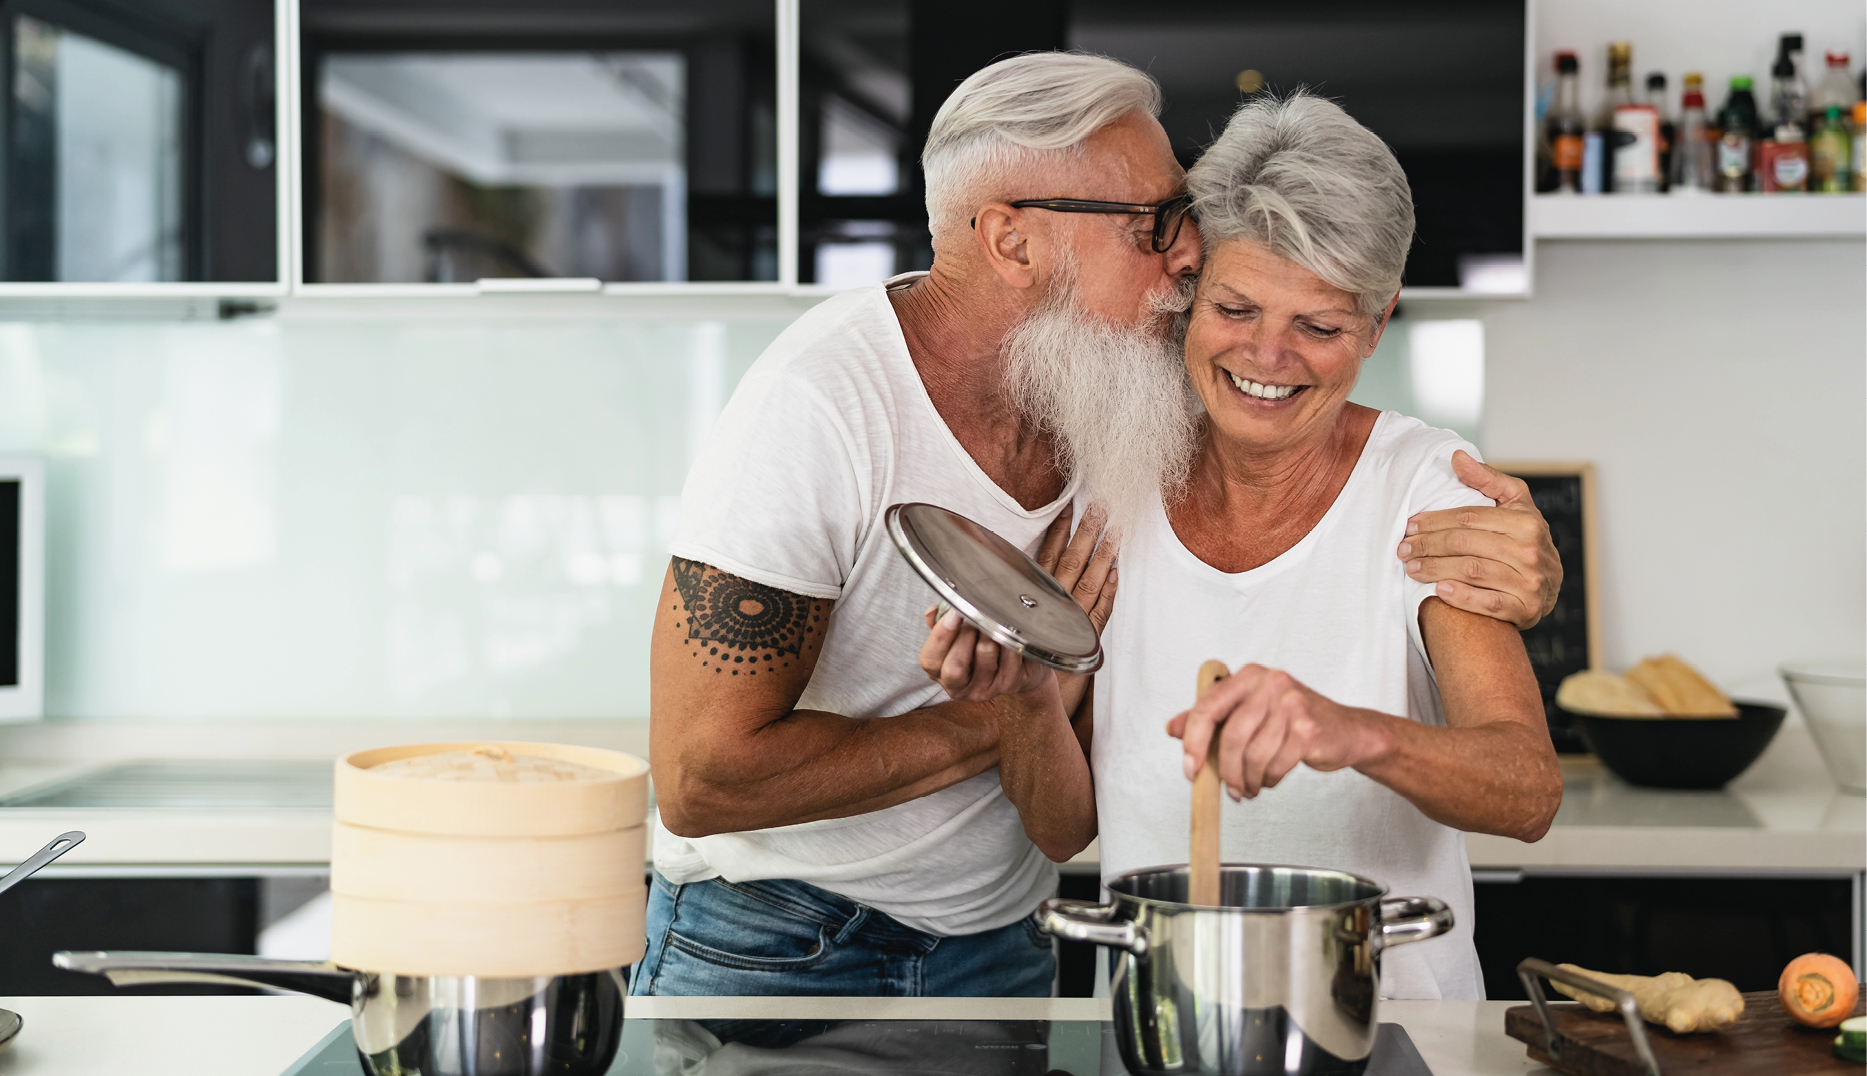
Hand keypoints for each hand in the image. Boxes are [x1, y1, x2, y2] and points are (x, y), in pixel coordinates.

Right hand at [920, 607, 1051, 701]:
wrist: (1014, 664)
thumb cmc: (977, 644)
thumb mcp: (954, 633)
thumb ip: (939, 622)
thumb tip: (932, 612)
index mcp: (939, 672)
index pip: (931, 659)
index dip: (941, 635)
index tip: (954, 612)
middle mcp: (958, 687)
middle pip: (955, 666)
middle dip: (965, 635)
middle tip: (975, 616)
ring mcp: (984, 689)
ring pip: (984, 655)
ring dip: (989, 633)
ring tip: (993, 619)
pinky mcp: (1008, 685)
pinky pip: (1009, 656)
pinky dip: (1010, 639)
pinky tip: (1010, 631)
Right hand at [1034, 503, 1116, 715]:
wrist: (1028, 695)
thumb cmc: (1021, 657)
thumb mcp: (1016, 624)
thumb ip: (1017, 602)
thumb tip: (1014, 578)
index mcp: (1035, 598)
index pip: (1048, 557)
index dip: (1060, 533)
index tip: (1068, 509)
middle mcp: (1054, 605)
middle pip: (1073, 562)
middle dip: (1088, 533)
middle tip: (1101, 506)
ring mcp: (1073, 620)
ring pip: (1091, 581)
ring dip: (1105, 554)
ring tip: (1116, 530)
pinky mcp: (1087, 637)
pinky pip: (1102, 611)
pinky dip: (1111, 591)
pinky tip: (1117, 572)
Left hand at [1167, 665, 1390, 799]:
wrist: (1346, 731)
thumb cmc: (1293, 722)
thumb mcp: (1249, 712)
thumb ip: (1211, 718)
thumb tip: (1172, 728)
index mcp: (1248, 676)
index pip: (1207, 707)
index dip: (1193, 741)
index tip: (1190, 768)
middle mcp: (1269, 682)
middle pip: (1231, 736)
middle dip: (1225, 771)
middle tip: (1227, 790)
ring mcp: (1292, 703)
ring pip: (1253, 754)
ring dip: (1247, 780)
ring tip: (1248, 788)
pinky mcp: (1308, 728)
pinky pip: (1275, 764)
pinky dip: (1268, 779)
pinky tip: (1269, 779)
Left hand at [1397, 451, 1560, 629]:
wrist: (1550, 582)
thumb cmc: (1525, 536)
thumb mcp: (1514, 502)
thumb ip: (1487, 479)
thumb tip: (1457, 456)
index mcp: (1525, 521)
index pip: (1468, 518)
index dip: (1434, 521)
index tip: (1410, 525)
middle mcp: (1530, 551)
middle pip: (1465, 544)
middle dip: (1428, 545)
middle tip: (1403, 549)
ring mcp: (1529, 582)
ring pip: (1472, 571)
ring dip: (1436, 570)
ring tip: (1412, 569)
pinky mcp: (1525, 609)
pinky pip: (1489, 603)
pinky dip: (1462, 597)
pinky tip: (1439, 590)